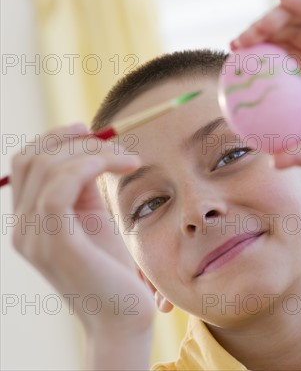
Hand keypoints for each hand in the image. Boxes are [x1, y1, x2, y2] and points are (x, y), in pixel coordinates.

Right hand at [9, 123, 153, 338]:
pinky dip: (91, 165)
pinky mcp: (55, 243)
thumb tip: (90, 149)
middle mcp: (22, 228)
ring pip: (48, 168)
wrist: (122, 318)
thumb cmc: (113, 270)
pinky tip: (122, 166)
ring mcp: (34, 237)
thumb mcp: (95, 220)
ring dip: (94, 151)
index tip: (92, 130)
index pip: (26, 163)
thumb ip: (83, 189)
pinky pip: (60, 187)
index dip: (56, 138)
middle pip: (31, 158)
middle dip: (74, 139)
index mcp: (29, 221)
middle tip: (116, 145)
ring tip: (130, 160)